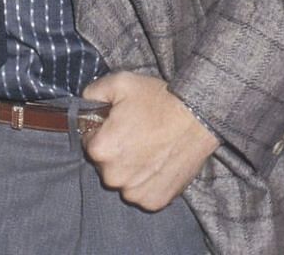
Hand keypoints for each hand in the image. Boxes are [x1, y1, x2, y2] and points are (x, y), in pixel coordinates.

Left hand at [81, 72, 218, 210]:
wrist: (199, 117)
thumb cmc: (159, 100)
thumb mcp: (119, 83)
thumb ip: (92, 92)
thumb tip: (84, 102)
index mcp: (99, 149)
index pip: (88, 141)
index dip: (102, 131)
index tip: (118, 125)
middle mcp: (113, 176)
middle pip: (104, 164)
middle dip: (114, 151)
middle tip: (136, 136)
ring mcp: (135, 192)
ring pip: (122, 180)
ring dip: (130, 169)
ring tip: (148, 150)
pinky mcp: (155, 201)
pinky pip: (141, 194)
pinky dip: (147, 183)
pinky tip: (157, 164)